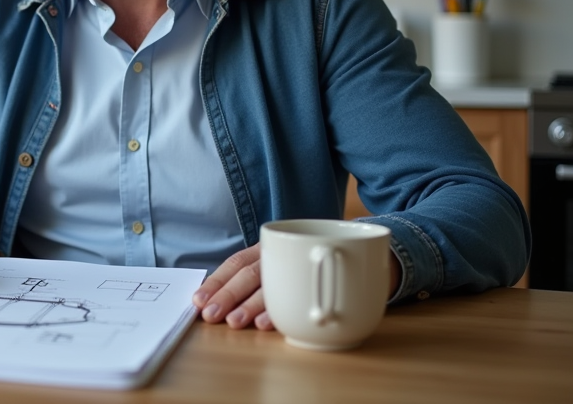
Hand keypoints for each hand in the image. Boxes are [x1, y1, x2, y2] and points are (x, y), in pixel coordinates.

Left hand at [193, 244, 402, 329]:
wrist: (375, 252)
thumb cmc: (319, 265)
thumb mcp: (289, 269)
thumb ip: (265, 283)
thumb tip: (223, 306)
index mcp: (272, 250)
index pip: (237, 262)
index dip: (217, 281)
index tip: (198, 300)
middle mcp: (287, 252)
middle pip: (252, 272)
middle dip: (228, 295)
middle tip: (211, 315)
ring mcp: (307, 259)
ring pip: (275, 282)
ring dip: (253, 305)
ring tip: (237, 322)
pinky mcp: (331, 267)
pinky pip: (306, 287)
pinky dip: (286, 309)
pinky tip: (271, 323)